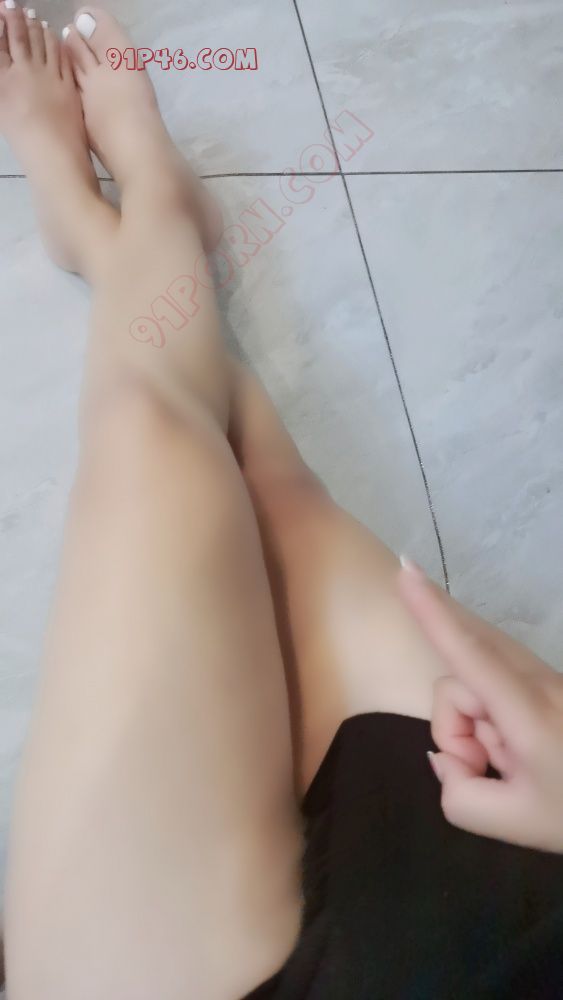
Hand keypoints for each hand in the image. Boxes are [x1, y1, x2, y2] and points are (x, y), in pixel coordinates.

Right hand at [398, 558, 562, 853]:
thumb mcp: (513, 824)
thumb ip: (458, 795)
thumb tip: (446, 759)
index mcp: (529, 713)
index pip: (468, 653)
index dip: (430, 611)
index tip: (404, 570)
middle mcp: (537, 682)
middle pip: (459, 679)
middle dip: (457, 725)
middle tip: (490, 769)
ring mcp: (546, 678)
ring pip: (475, 683)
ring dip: (478, 729)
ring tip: (513, 766)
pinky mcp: (548, 682)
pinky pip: (496, 687)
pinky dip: (493, 722)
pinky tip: (521, 754)